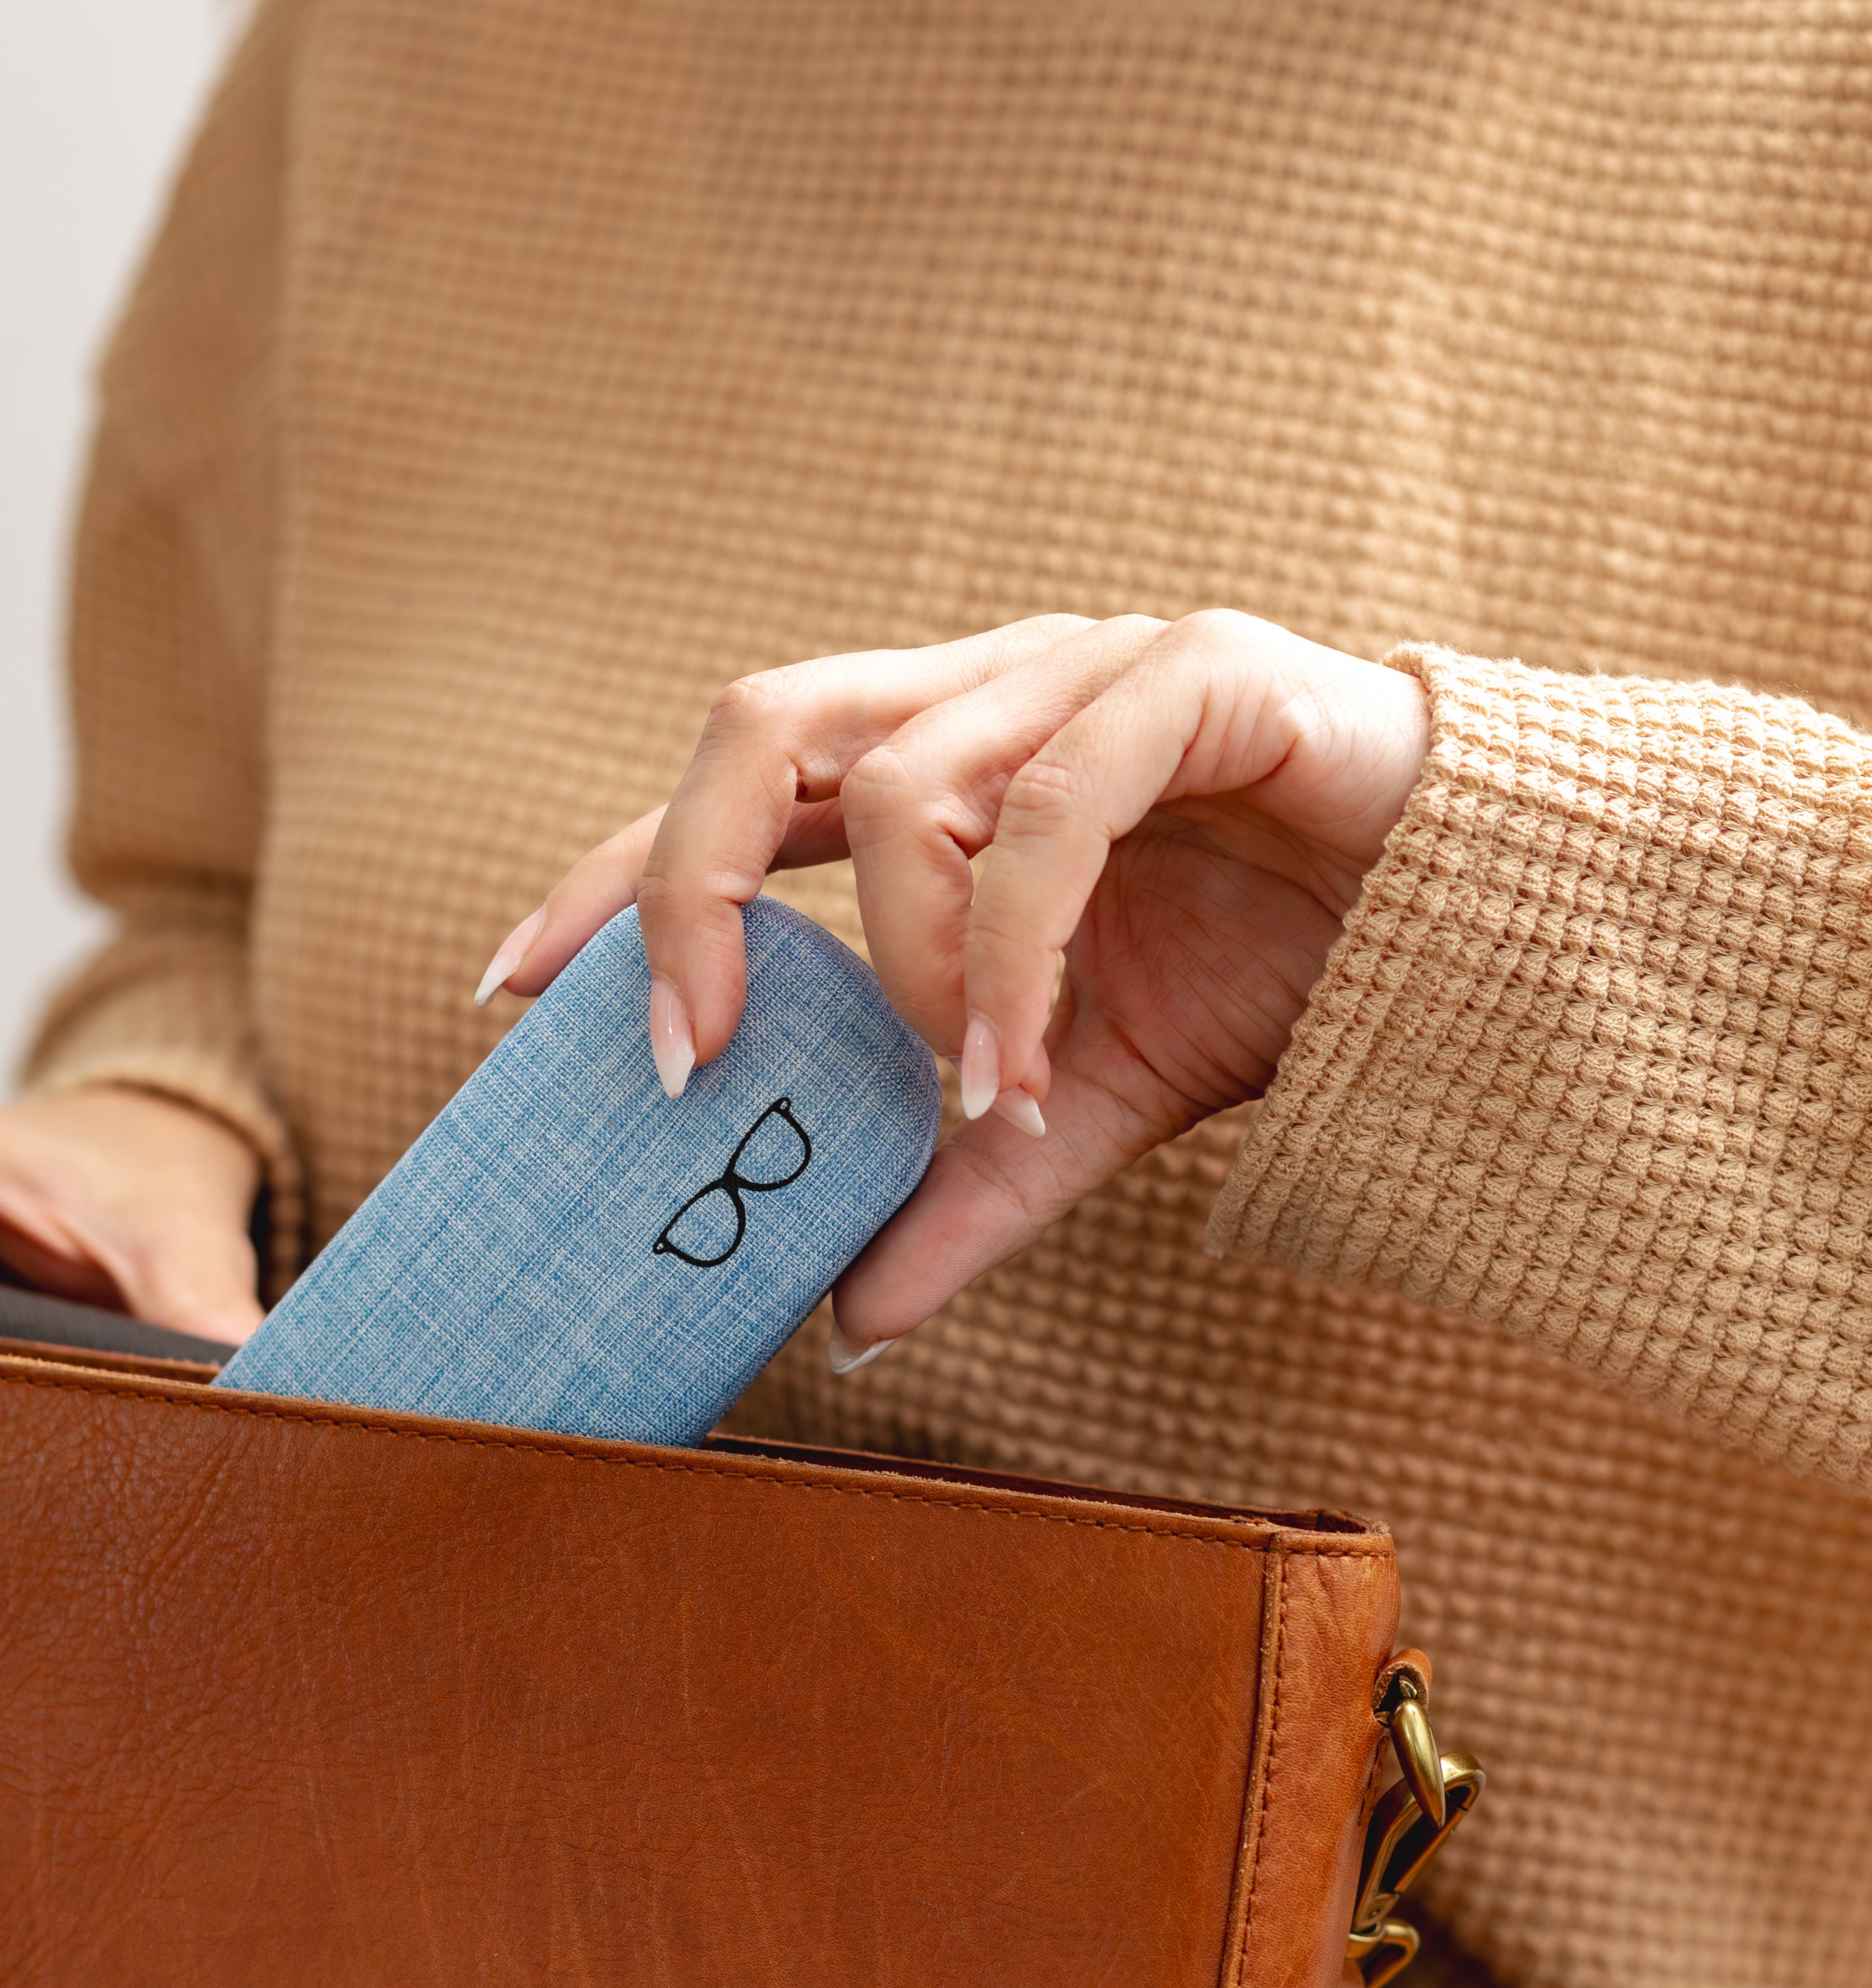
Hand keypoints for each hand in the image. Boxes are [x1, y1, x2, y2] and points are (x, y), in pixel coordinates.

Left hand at [479, 610, 1428, 1356]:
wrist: (1478, 922)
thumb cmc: (1270, 967)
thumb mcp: (1080, 1104)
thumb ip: (961, 1194)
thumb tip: (842, 1321)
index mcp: (940, 759)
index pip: (730, 795)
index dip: (615, 878)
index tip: (508, 990)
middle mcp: (990, 688)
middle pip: (763, 722)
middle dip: (684, 886)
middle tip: (687, 1055)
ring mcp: (1089, 666)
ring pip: (904, 776)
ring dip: (905, 970)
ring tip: (963, 1099)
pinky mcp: (1202, 675)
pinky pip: (1054, 804)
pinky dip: (1009, 951)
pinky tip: (1019, 1068)